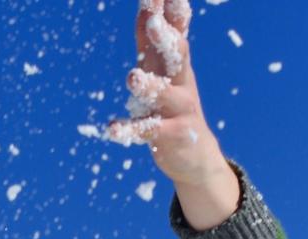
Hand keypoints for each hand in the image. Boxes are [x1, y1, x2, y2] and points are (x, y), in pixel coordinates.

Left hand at [104, 0, 239, 230]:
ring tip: (132, 78)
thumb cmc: (173, 106)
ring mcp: (178, 108)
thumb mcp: (165, 72)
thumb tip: (147, 7)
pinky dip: (129, 130)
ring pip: (164, 94)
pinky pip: (148, 131)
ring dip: (149, 86)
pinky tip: (111, 128)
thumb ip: (152, 41)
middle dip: (166, 39)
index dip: (168, 10)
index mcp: (177, 62)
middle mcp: (181, 80)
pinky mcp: (170, 135)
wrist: (195, 155)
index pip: (174, 29)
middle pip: (177, 55)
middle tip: (155, 22)